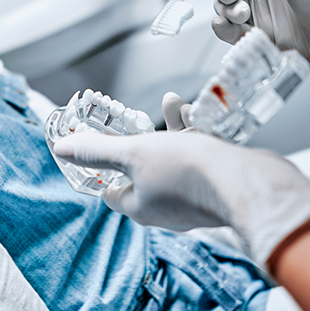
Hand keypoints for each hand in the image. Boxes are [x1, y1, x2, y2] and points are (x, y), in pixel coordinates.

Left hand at [53, 126, 309, 269]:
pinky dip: (193, 133)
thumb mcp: (132, 153)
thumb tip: (60, 148)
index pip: (110, 191)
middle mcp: (165, 206)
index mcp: (140, 206)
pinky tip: (193, 112)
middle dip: (140, 139)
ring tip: (170, 104)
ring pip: (172, 157)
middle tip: (136, 119)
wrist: (249, 182)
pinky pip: (198, 156)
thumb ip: (97, 151)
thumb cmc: (187, 171)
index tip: (100, 145)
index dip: (102, 168)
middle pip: (142, 170)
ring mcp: (192, 196)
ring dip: (169, 129)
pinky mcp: (216, 184)